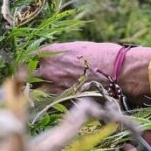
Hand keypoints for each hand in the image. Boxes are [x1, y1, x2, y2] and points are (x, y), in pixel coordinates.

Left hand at [35, 42, 150, 105]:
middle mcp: (49, 70)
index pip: (30, 57)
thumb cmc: (105, 55)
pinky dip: (55, 101)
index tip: (33, 63)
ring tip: (49, 90)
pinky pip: (53, 103)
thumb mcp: (81, 47)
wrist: (121, 72)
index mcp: (52, 53)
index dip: (31, 60)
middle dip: (31, 77)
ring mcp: (55, 88)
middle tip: (36, 79)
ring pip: (37, 92)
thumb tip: (56, 57)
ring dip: (41, 91)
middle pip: (29, 76)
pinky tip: (63, 98)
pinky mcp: (65, 102)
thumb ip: (63, 53)